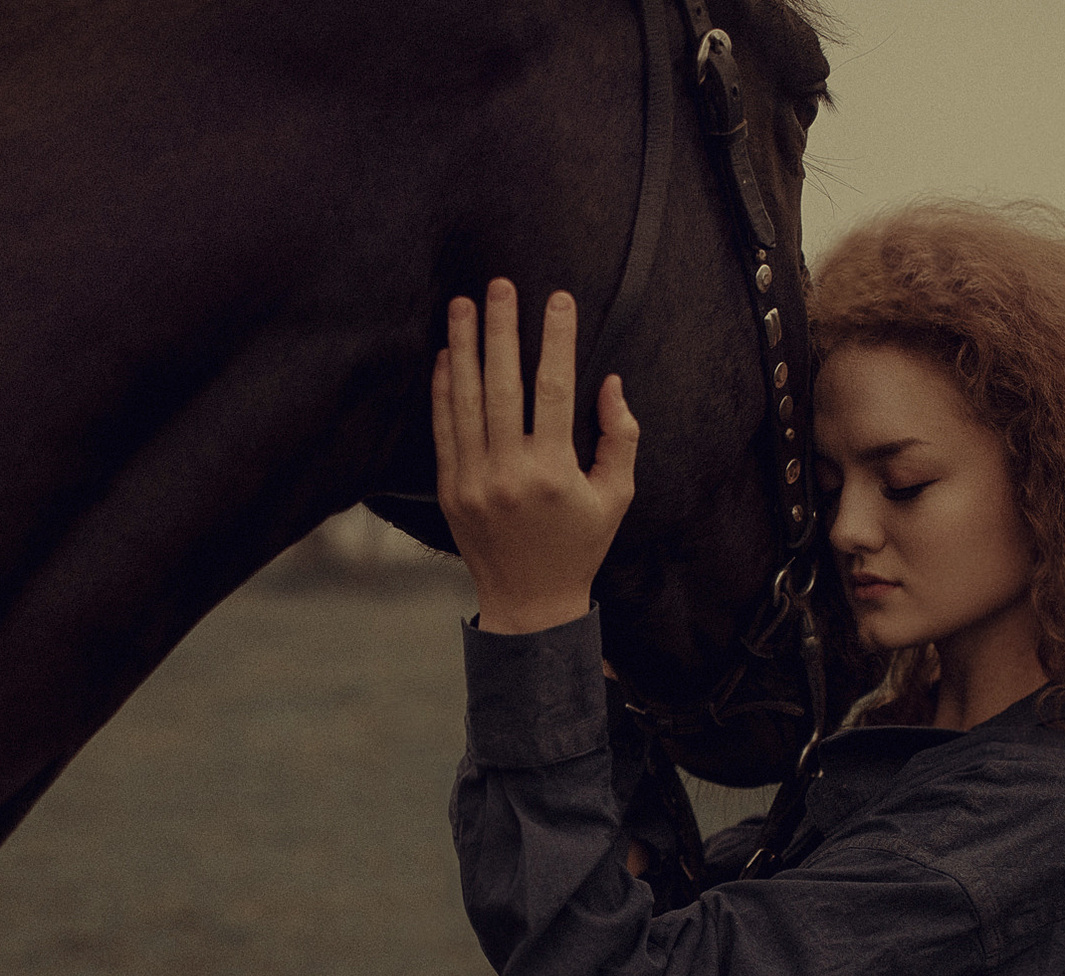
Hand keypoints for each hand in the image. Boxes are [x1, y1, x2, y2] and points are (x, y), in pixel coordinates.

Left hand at [432, 279, 639, 634]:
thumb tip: (609, 383)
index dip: (556, 339)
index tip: (558, 299)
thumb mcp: (617, 495)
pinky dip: (443, 389)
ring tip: (462, 305)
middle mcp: (509, 473)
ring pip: (465, 400)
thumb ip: (621, 437)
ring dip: (463, 347)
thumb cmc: (580, 545)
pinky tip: (446, 355)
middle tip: (499, 284)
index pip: (554, 389)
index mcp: (554, 472)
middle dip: (501, 328)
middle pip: (502, 384)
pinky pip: (443, 429)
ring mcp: (473, 481)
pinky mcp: (450, 489)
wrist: (530, 602)